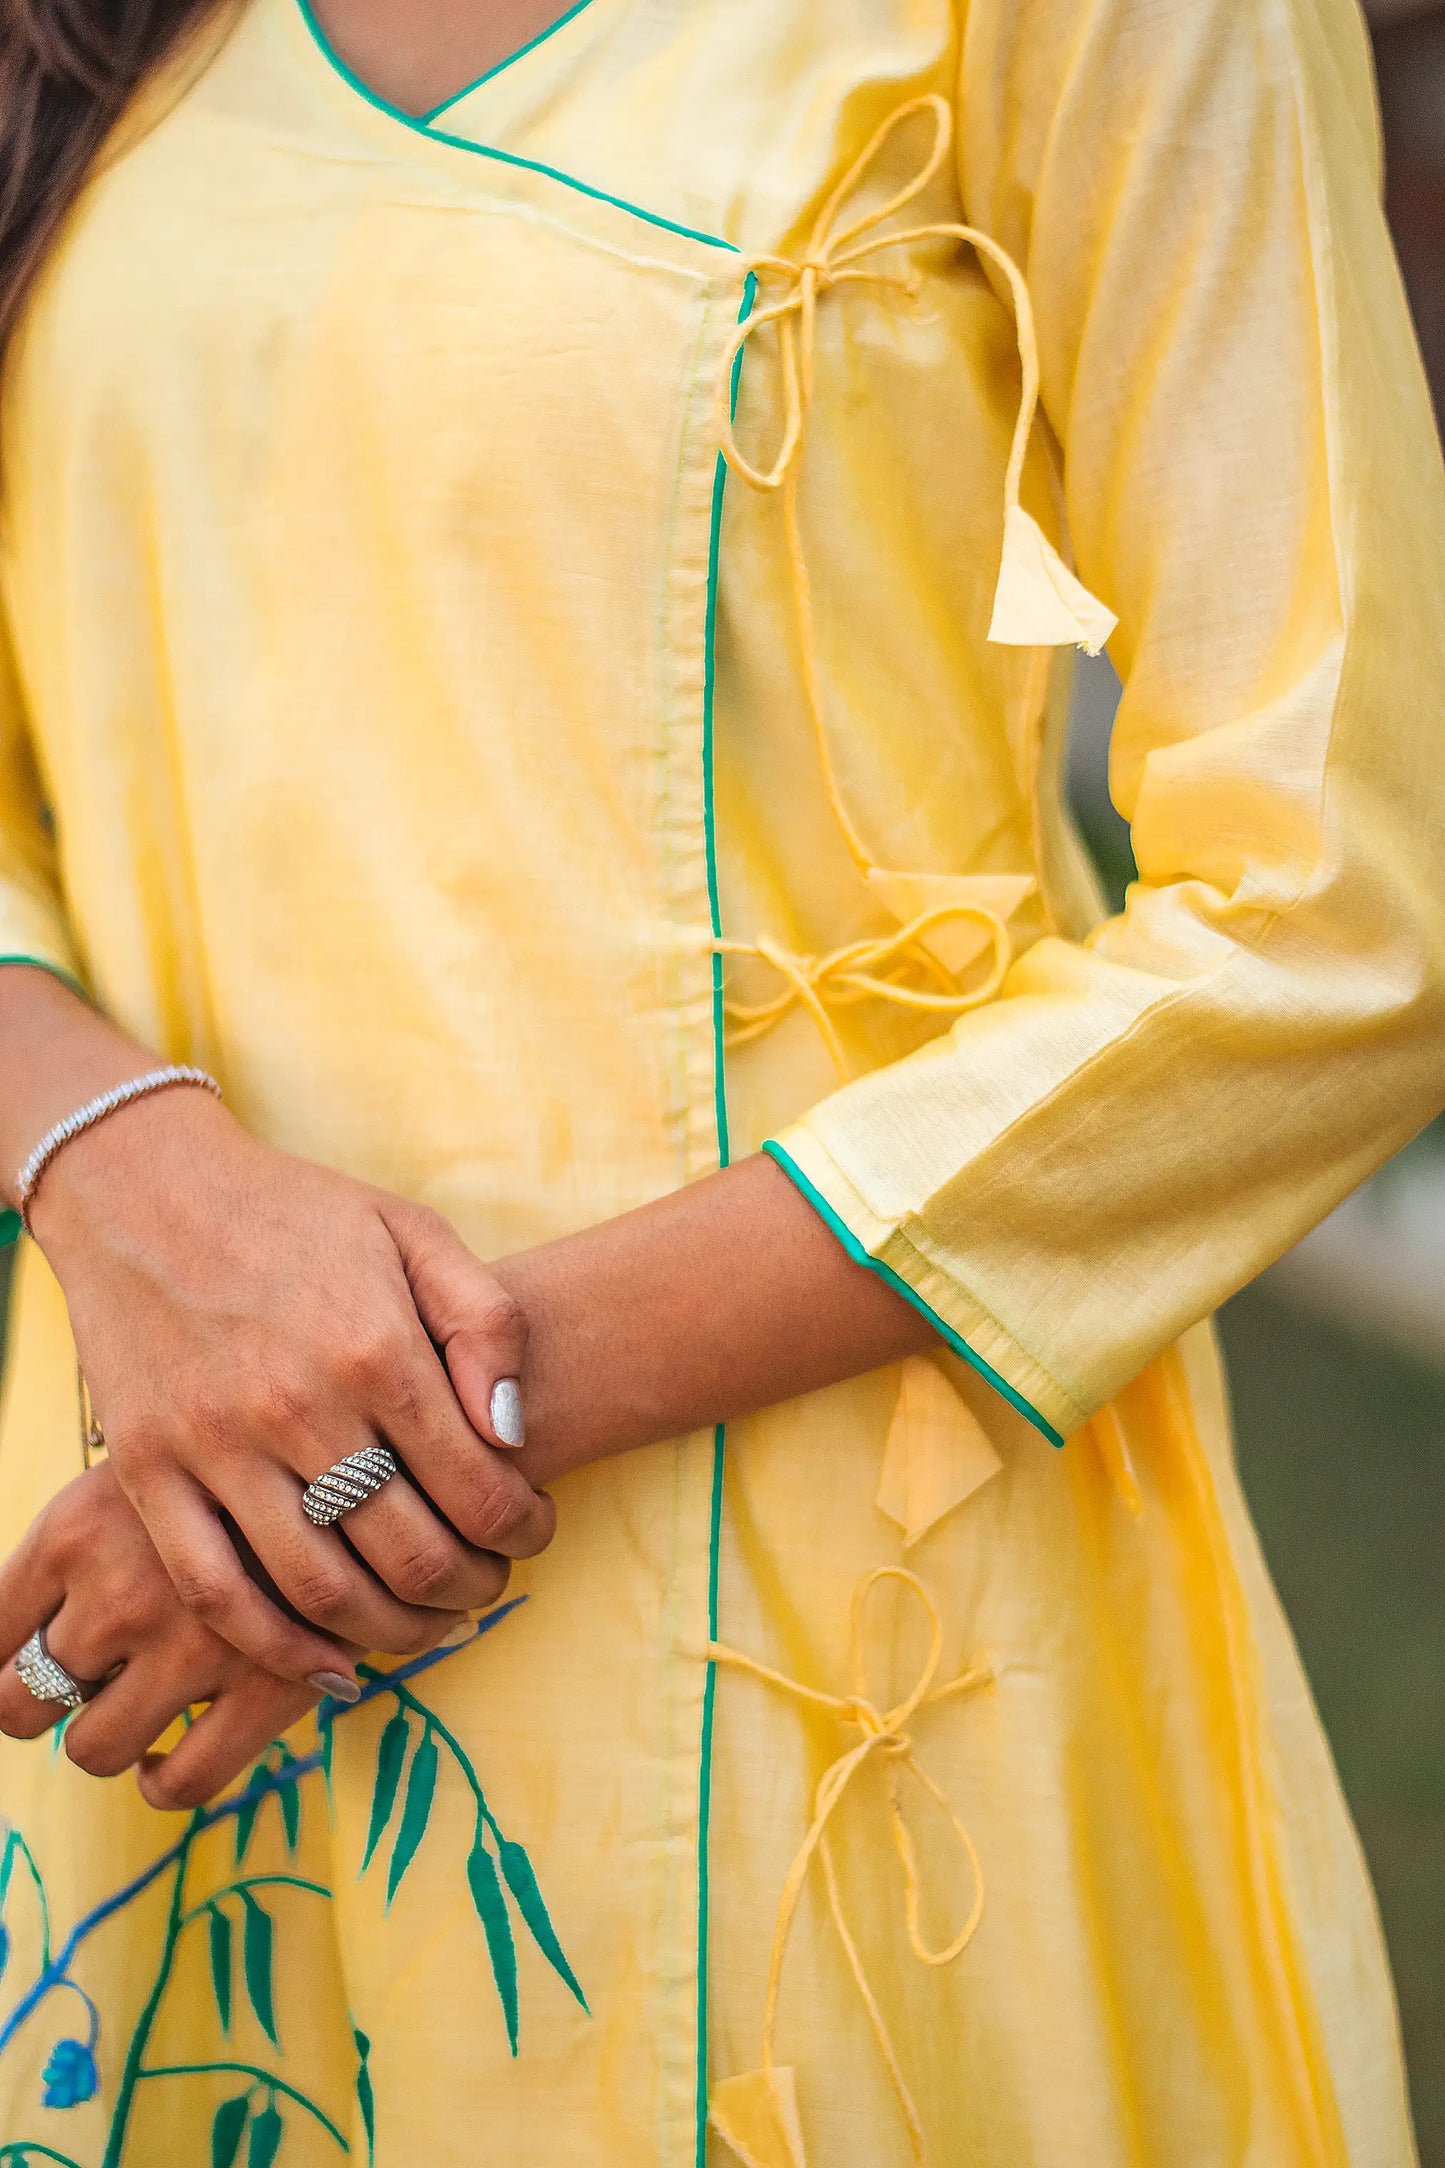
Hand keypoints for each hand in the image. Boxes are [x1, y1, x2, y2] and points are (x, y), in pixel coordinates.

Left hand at [0, 1462, 368, 1808]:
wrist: (379, 1434)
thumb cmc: (251, 1428)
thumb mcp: (147, 1445)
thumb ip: (89, 1520)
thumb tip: (27, 1620)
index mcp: (73, 1526)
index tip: (26, 1655)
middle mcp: (118, 1591)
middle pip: (22, 1699)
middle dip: (49, 1699)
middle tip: (89, 1679)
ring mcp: (190, 1648)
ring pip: (92, 1748)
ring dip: (106, 1736)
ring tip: (136, 1708)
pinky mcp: (265, 1686)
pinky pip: (183, 1778)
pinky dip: (165, 1778)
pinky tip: (176, 1749)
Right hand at [29, 1087, 554, 1664]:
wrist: (147, 1191)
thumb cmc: (298, 1213)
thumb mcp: (413, 1231)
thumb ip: (485, 1321)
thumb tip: (511, 1432)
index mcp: (376, 1346)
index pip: (480, 1488)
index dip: (524, 1530)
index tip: (533, 1529)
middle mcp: (298, 1405)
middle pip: (411, 1556)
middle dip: (471, 1588)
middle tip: (487, 1582)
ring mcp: (216, 1445)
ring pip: (321, 1589)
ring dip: (392, 1633)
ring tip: (425, 1623)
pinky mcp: (149, 1472)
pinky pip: (218, 1591)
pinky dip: (278, 1648)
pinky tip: (328, 1662)